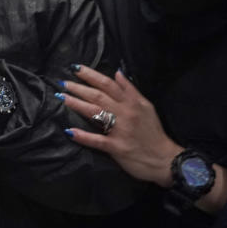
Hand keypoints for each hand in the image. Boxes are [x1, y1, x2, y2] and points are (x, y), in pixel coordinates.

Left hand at [59, 65, 181, 186]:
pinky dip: (83, 136)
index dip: (91, 75)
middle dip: (79, 88)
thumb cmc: (153, 132)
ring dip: (77, 104)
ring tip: (63, 98)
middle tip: (63, 82)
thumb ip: (131, 90)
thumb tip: (117, 73)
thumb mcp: (147, 106)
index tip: (76, 68)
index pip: (108, 84)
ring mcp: (119, 131)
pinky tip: (69, 131)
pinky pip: (97, 140)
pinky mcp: (116, 147)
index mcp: (131, 102)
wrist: (164, 159)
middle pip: (98, 96)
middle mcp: (124, 113)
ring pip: (95, 113)